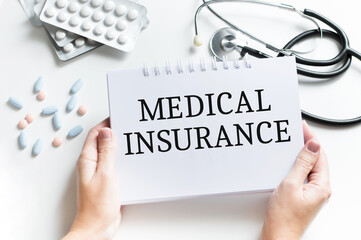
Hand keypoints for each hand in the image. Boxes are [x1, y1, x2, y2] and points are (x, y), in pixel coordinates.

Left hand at [63, 118, 120, 239]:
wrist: (97, 228)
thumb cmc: (98, 206)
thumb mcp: (106, 174)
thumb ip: (107, 153)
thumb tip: (107, 132)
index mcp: (87, 160)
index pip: (95, 134)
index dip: (107, 124)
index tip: (120, 117)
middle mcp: (92, 164)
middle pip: (102, 141)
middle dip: (115, 133)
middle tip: (130, 128)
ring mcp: (99, 172)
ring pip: (110, 152)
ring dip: (120, 146)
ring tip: (133, 141)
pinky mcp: (107, 181)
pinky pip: (114, 164)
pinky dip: (123, 159)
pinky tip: (132, 160)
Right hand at [261, 121, 331, 239]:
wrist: (278, 235)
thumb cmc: (284, 216)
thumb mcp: (291, 184)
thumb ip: (302, 164)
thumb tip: (312, 147)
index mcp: (321, 186)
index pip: (319, 155)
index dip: (311, 139)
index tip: (303, 127)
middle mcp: (320, 189)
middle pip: (317, 160)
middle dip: (308, 144)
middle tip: (298, 130)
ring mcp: (312, 193)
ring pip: (309, 167)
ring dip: (302, 154)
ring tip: (293, 142)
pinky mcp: (303, 196)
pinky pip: (303, 175)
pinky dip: (297, 165)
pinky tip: (290, 161)